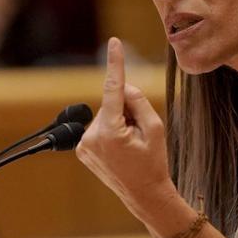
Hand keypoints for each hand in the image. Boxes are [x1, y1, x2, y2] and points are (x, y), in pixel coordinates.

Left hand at [75, 37, 173, 218]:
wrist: (144, 195)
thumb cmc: (153, 162)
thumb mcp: (155, 128)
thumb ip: (137, 101)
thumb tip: (122, 87)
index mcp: (110, 131)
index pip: (113, 89)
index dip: (115, 63)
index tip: (114, 42)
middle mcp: (91, 137)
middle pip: (112, 104)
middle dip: (127, 111)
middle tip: (139, 137)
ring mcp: (84, 145)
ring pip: (105, 116)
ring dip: (119, 124)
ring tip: (130, 147)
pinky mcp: (82, 150)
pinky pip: (100, 128)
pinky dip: (111, 132)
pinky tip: (120, 151)